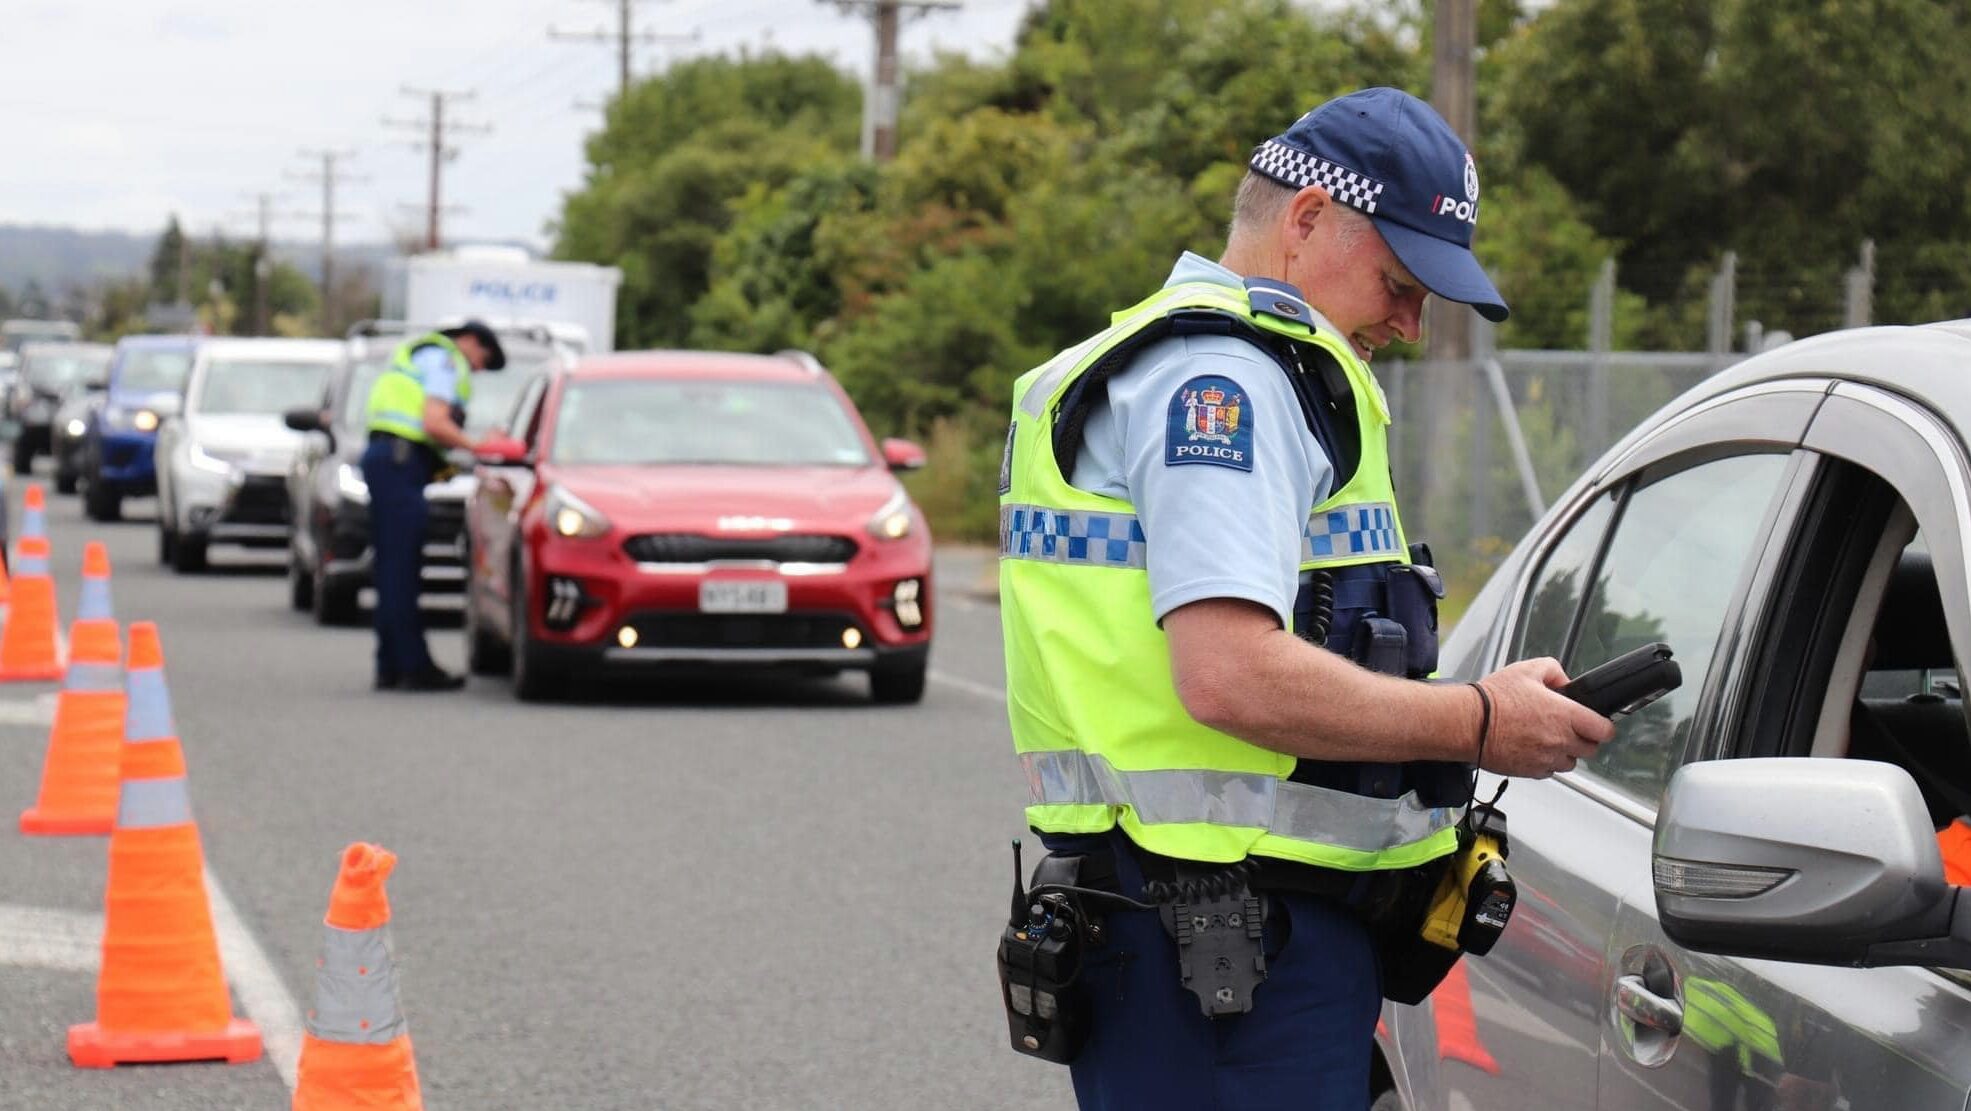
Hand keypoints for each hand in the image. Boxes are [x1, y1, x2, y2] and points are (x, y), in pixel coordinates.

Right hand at [1472, 657, 1615, 777]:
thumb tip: (1565, 681)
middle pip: (1590, 749)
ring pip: (1570, 763)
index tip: (1598, 724)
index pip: (1604, 730)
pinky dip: (1545, 762)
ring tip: (1547, 739)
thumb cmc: (1493, 699)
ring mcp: (1546, 758)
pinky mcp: (1531, 771)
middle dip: (1584, 739)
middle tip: (1569, 729)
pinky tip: (1532, 748)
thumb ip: (1554, 670)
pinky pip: (1549, 771)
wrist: (1468, 723)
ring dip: (1565, 753)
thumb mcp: (1527, 669)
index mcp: (1565, 714)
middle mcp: (1560, 740)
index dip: (1603, 726)